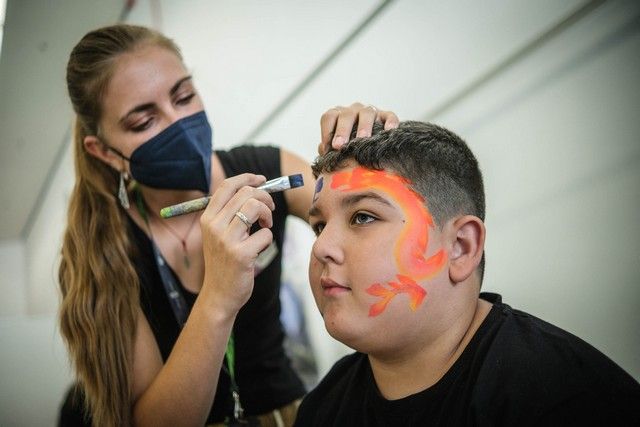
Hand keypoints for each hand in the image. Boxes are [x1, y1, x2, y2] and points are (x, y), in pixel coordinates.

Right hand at [199, 173, 274, 315]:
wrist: (219, 295)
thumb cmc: (224, 262)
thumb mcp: (219, 235)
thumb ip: (230, 213)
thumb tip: (255, 189)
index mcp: (207, 218)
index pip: (227, 186)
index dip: (247, 178)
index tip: (261, 179)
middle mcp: (214, 226)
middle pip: (246, 193)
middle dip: (265, 198)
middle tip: (269, 210)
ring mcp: (227, 240)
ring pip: (256, 207)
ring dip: (268, 215)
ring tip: (265, 225)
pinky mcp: (241, 254)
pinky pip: (266, 234)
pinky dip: (268, 239)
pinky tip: (259, 249)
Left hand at [318, 102, 399, 154]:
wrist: (370, 146)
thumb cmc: (348, 148)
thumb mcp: (336, 147)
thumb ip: (327, 148)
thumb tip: (323, 150)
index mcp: (338, 116)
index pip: (329, 117)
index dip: (327, 132)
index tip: (328, 148)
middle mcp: (353, 110)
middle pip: (346, 115)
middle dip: (342, 131)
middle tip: (339, 146)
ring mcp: (370, 111)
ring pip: (367, 113)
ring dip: (364, 126)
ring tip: (363, 139)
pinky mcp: (386, 116)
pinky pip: (389, 115)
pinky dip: (390, 121)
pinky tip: (389, 130)